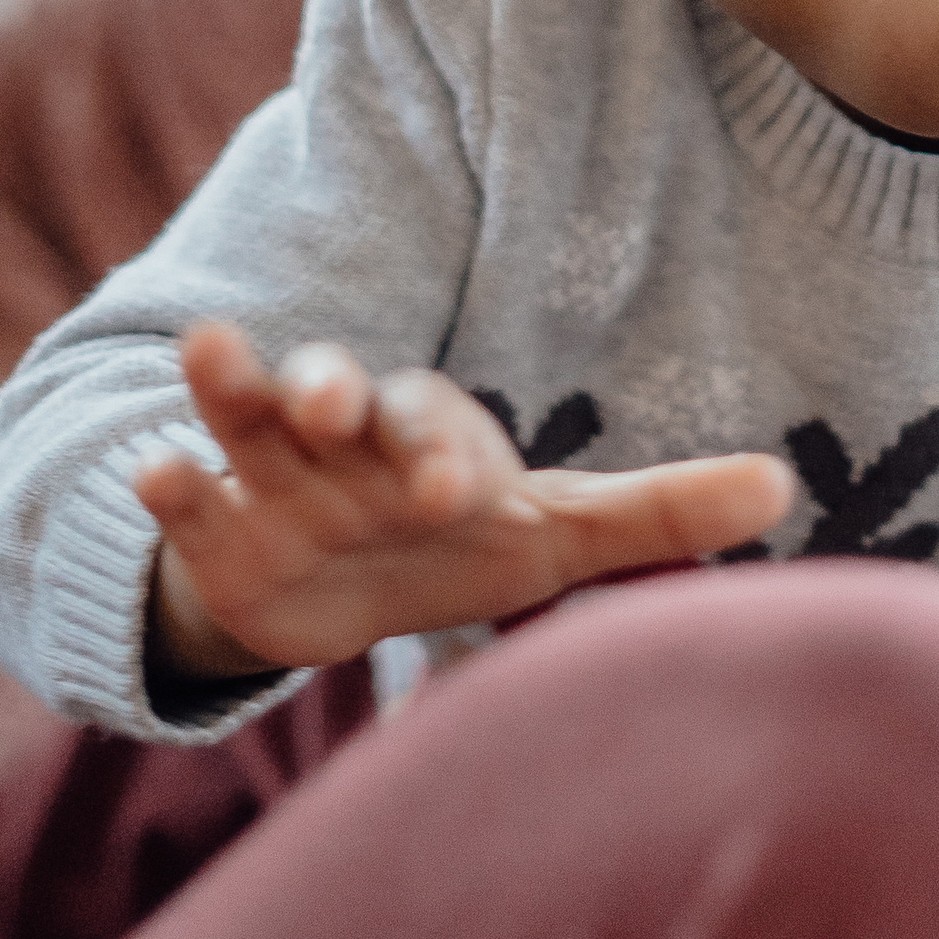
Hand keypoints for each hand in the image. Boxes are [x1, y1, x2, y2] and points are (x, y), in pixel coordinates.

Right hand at [136, 322, 794, 677]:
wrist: (341, 590)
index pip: (442, 432)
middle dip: (336, 397)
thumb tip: (782, 486)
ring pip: (253, 416)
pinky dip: (174, 487)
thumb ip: (661, 512)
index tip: (454, 491)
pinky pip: (192, 496)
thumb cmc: (464, 545)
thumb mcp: (559, 535)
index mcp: (436, 438)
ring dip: (236, 385)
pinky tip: (156, 474)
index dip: (445, 457)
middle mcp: (352, 440)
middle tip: (331, 408)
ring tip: (210, 348)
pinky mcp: (220, 527)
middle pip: (342, 397)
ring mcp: (278, 477)